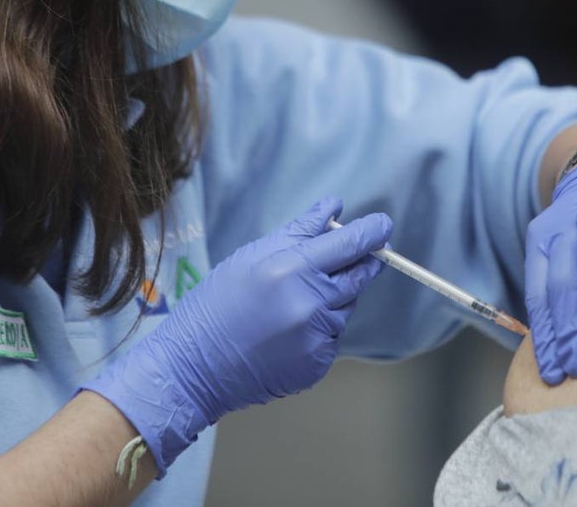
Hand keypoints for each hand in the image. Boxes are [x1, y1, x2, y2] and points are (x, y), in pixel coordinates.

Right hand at [81, 197, 390, 473]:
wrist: (192, 368)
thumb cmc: (216, 306)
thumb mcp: (251, 256)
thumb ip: (299, 231)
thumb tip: (334, 208)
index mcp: (292, 269)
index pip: (351, 244)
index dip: (373, 232)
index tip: (383, 225)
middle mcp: (310, 304)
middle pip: (359, 276)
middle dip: (361, 264)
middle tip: (350, 259)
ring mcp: (316, 338)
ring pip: (345, 308)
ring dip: (332, 300)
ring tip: (290, 305)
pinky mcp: (317, 364)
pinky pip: (332, 337)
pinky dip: (319, 330)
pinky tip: (287, 333)